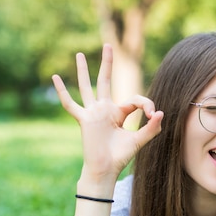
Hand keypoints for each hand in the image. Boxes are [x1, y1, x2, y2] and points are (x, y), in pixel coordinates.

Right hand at [51, 44, 163, 183]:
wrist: (106, 169)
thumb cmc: (120, 157)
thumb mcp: (139, 141)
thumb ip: (151, 128)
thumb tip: (160, 112)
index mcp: (119, 113)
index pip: (134, 100)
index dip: (146, 104)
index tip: (153, 115)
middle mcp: (105, 110)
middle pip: (105, 81)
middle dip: (107, 64)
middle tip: (108, 46)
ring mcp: (93, 113)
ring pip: (87, 87)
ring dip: (83, 71)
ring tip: (80, 54)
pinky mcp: (84, 120)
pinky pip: (71, 104)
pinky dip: (62, 92)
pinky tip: (55, 78)